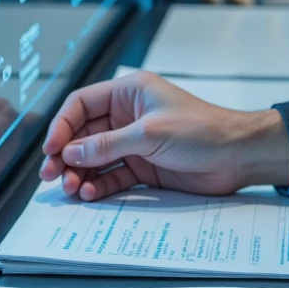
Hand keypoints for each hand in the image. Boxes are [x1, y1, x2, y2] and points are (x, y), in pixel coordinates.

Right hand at [40, 69, 288, 200]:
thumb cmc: (202, 131)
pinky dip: (99, 185)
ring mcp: (134, 142)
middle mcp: (128, 115)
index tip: (50, 150)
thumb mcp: (150, 134)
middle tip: (52, 176)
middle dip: (65, 155)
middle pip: (83, 134)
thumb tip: (70, 152)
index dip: (62, 126)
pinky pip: (112, 176)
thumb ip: (108, 145)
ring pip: (94, 158)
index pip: (81, 104)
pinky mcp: (143, 166)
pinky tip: (91, 194)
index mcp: (129, 93)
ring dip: (79, 173)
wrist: (238, 155)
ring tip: (72, 189)